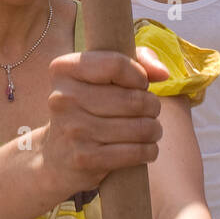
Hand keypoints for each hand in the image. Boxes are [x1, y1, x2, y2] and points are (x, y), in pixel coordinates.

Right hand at [38, 47, 167, 195]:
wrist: (56, 157)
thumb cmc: (88, 107)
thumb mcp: (101, 76)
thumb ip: (137, 60)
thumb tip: (163, 73)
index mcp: (63, 70)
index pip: (116, 64)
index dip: (139, 75)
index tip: (140, 84)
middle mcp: (63, 98)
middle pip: (133, 98)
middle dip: (152, 106)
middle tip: (150, 110)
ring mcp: (72, 129)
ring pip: (139, 127)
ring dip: (154, 129)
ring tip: (150, 129)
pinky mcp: (84, 158)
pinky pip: (134, 152)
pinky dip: (149, 150)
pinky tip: (146, 148)